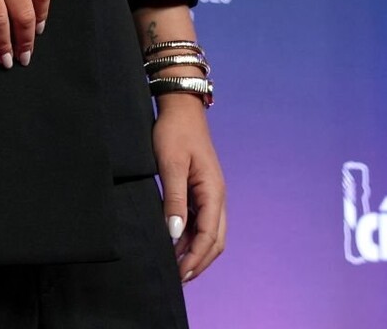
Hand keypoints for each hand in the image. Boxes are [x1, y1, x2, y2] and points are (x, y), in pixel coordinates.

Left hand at [155, 99, 225, 282]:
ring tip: (176, 267)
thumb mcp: (170, 165)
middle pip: (215, 240)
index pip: (209, 236)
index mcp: (213, 192)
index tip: (178, 274)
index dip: (195, 258)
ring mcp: (210, 194)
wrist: (180, 108)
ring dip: (195, 251)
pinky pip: (200, 221)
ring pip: (209, 233)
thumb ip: (174, 200)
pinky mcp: (200, 190)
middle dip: (199, 262)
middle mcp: (216, 197)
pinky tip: (176, 245)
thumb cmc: (174, 132)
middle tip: (178, 279)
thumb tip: (175, 234)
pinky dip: (191, 237)